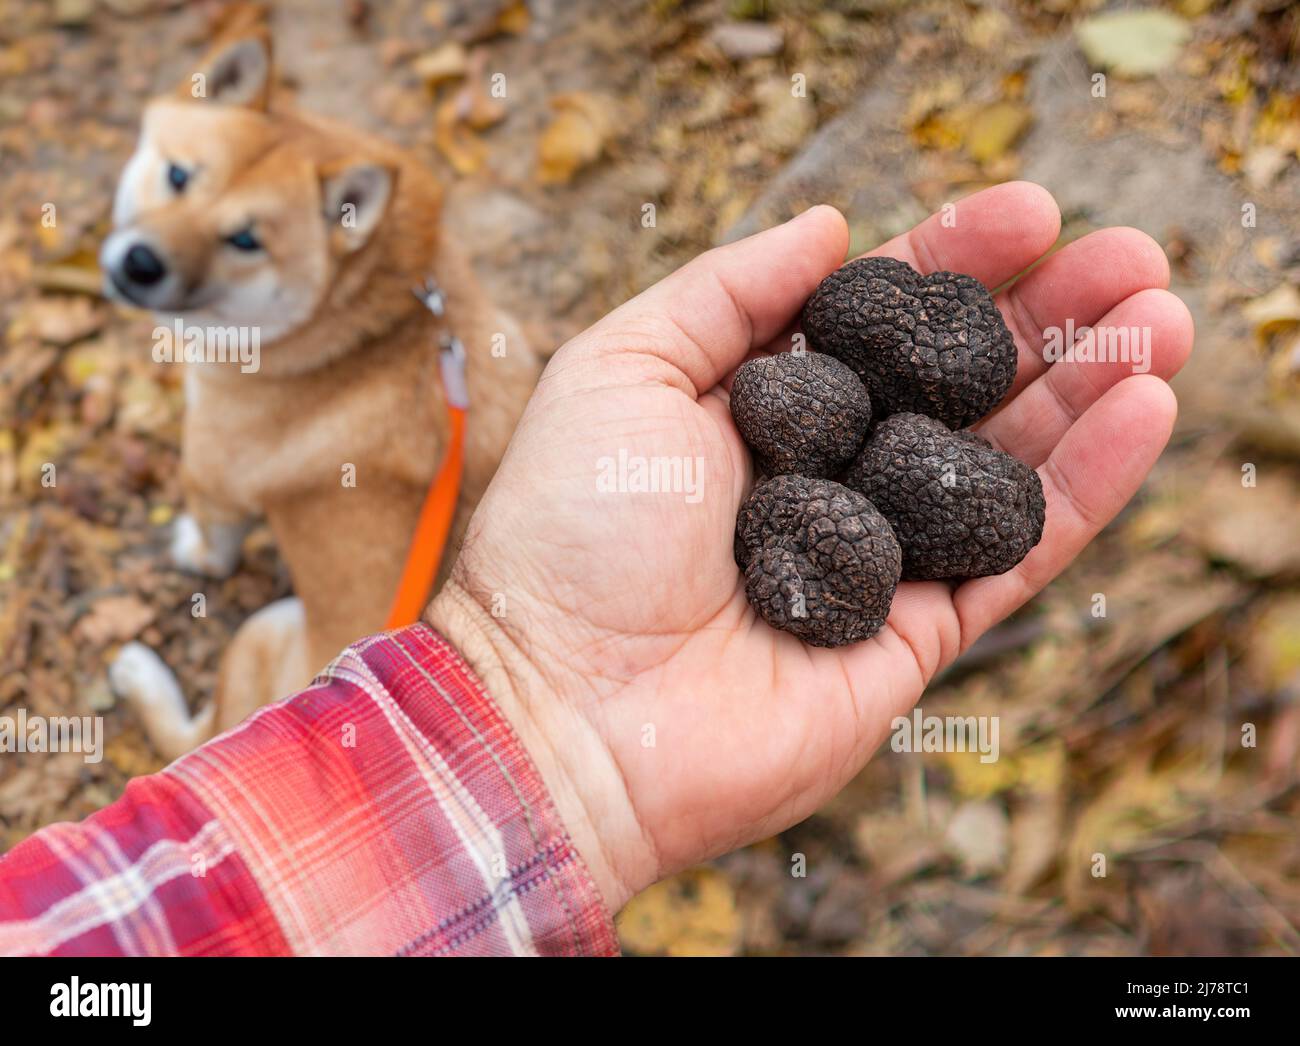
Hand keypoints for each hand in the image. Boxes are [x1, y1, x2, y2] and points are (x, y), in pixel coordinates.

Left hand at [427, 182, 1192, 912]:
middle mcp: (824, 477)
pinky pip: (1014, 553)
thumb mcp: (622, 367)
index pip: (875, 320)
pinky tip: (1142, 411)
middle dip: (1044, 316)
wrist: (562, 707)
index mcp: (758, 410)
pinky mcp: (914, 636)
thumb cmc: (573, 531)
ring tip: (1161, 318)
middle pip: (954, 383)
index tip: (1031, 209)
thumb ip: (728, 290)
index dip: (952, 262)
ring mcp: (875, 558)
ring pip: (1001, 461)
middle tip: (1130, 255)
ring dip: (1087, 387)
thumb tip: (833, 223)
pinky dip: (1082, 488)